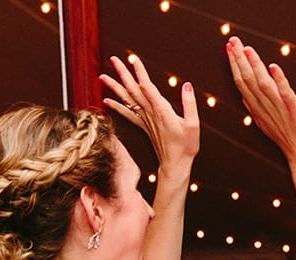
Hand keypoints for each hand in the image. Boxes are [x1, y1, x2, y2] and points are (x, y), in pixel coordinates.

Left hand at [101, 54, 198, 173]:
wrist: (175, 164)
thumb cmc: (186, 146)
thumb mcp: (193, 125)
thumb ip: (190, 104)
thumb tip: (186, 85)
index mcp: (162, 110)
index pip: (148, 86)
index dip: (140, 72)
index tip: (133, 59)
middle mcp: (150, 113)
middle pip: (133, 90)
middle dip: (123, 74)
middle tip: (113, 59)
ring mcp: (145, 120)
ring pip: (127, 100)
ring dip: (114, 87)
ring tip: (103, 76)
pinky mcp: (144, 126)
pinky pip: (127, 114)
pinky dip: (116, 107)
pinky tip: (106, 100)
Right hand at [226, 37, 295, 162]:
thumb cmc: (287, 138)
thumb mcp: (267, 123)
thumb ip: (255, 109)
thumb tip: (243, 99)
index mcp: (257, 108)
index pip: (241, 83)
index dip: (235, 65)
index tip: (229, 48)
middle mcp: (265, 106)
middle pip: (247, 80)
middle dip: (239, 60)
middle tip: (232, 41)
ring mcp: (278, 107)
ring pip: (262, 83)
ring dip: (254, 65)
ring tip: (248, 49)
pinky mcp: (293, 107)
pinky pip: (284, 92)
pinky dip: (279, 79)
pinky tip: (273, 67)